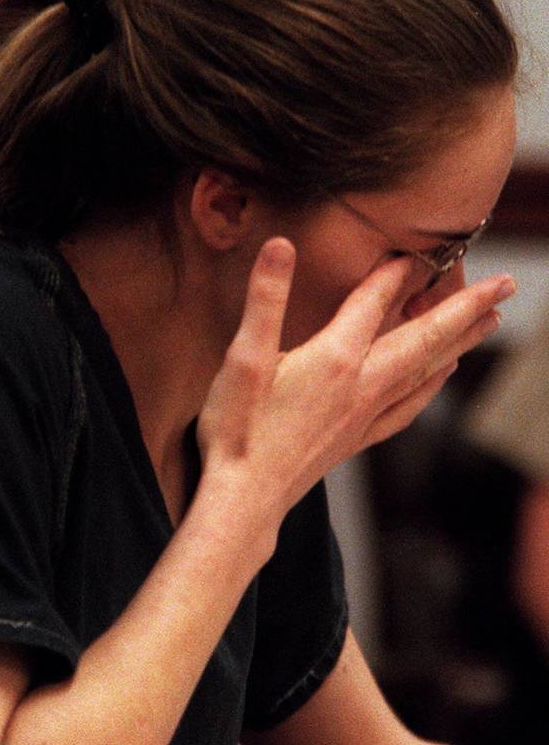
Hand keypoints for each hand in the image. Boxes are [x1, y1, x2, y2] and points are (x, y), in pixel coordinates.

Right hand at [197, 237, 512, 533]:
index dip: (393, 272)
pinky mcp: (357, 438)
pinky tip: (443, 377)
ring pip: (426, 371)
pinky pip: (409, 406)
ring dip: (461, 342)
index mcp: (335, 359)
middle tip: (506, 285)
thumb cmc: (238, 429)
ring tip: (490, 321)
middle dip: (467, 308)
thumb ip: (265, 299)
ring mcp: (364, 415)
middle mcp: (362, 385)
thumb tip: (281, 246)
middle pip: (425, 338)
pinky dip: (433, 385)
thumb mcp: (243, 356)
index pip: (373, 302)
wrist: (244, 499)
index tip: (416, 248)